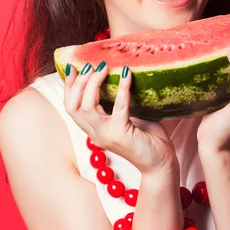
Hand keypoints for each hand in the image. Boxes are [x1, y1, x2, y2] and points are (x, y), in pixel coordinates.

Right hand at [64, 63, 178, 174]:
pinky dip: (121, 89)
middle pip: (73, 106)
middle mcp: (95, 134)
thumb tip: (119, 73)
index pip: (70, 107)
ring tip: (104, 68)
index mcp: (93, 130)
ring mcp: (106, 135)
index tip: (72, 67)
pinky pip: (118, 108)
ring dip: (93, 84)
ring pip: (87, 107)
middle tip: (92, 66)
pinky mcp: (121, 134)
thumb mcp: (127, 117)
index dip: (68, 87)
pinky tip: (127, 75)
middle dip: (78, 83)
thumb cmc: (147, 139)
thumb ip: (117, 102)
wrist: (160, 164)